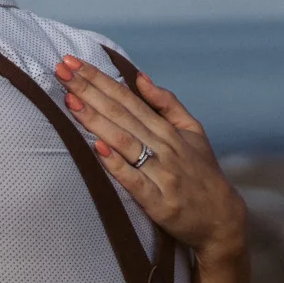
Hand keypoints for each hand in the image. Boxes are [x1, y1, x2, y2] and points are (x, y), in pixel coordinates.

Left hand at [55, 56, 247, 264]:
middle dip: (89, 91)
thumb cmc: (202, 172)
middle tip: (61, 70)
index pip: (127, 98)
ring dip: (96, 121)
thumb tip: (140, 77)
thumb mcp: (193, 131)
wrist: (222, 219)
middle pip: (121, 114)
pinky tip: (97, 149)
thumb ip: (167, 104)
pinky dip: (117, 165)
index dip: (99, 79)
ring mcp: (162, 175)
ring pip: (125, 142)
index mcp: (168, 130)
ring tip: (71, 101)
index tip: (73, 63)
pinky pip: (135, 182)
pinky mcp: (160, 203)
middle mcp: (165, 148)